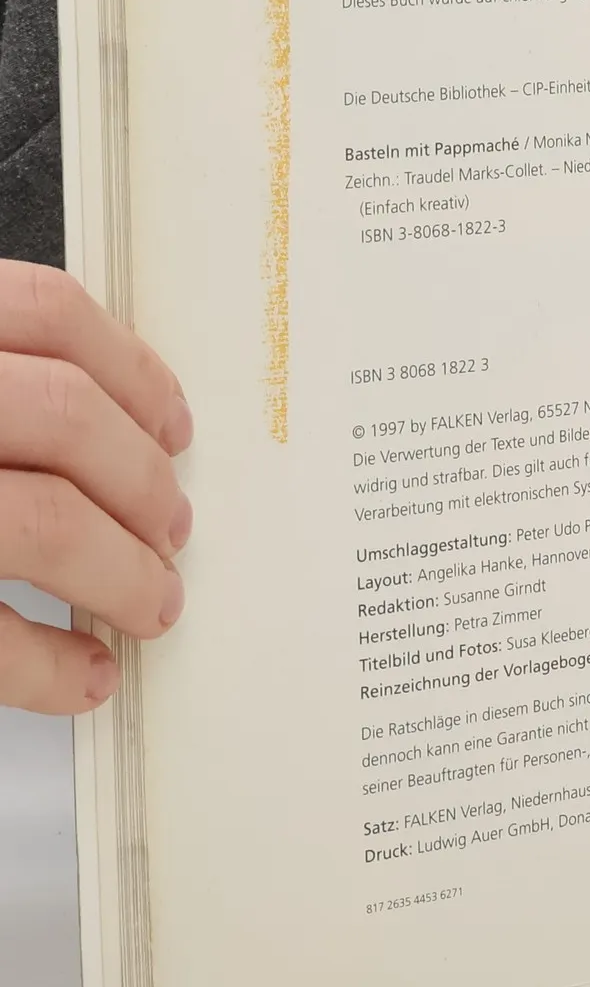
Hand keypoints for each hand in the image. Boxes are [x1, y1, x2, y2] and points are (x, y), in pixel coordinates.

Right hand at [0, 263, 191, 713]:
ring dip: (121, 571)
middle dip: (142, 481)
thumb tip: (114, 422)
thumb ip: (3, 380)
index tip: (175, 423)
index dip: (130, 369)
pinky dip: (49, 668)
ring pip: (42, 521)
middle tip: (176, 526)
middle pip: (64, 415)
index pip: (45, 311)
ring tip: (151, 602)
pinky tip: (81, 675)